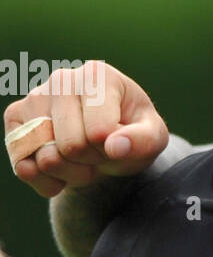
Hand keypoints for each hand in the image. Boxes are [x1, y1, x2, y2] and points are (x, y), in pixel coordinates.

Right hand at [4, 63, 168, 197]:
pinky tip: (61, 172)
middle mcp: (61, 79)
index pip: (99, 132)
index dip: (111, 150)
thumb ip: (143, 141)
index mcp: (98, 75)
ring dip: (70, 173)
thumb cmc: (131, 133)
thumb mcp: (153, 138)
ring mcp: (34, 98)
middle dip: (91, 162)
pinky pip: (23, 166)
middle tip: (100, 152)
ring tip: (82, 159)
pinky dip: (45, 181)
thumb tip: (115, 146)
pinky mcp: (16, 119)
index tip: (117, 140)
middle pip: (71, 146)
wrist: (107, 141)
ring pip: (46, 159)